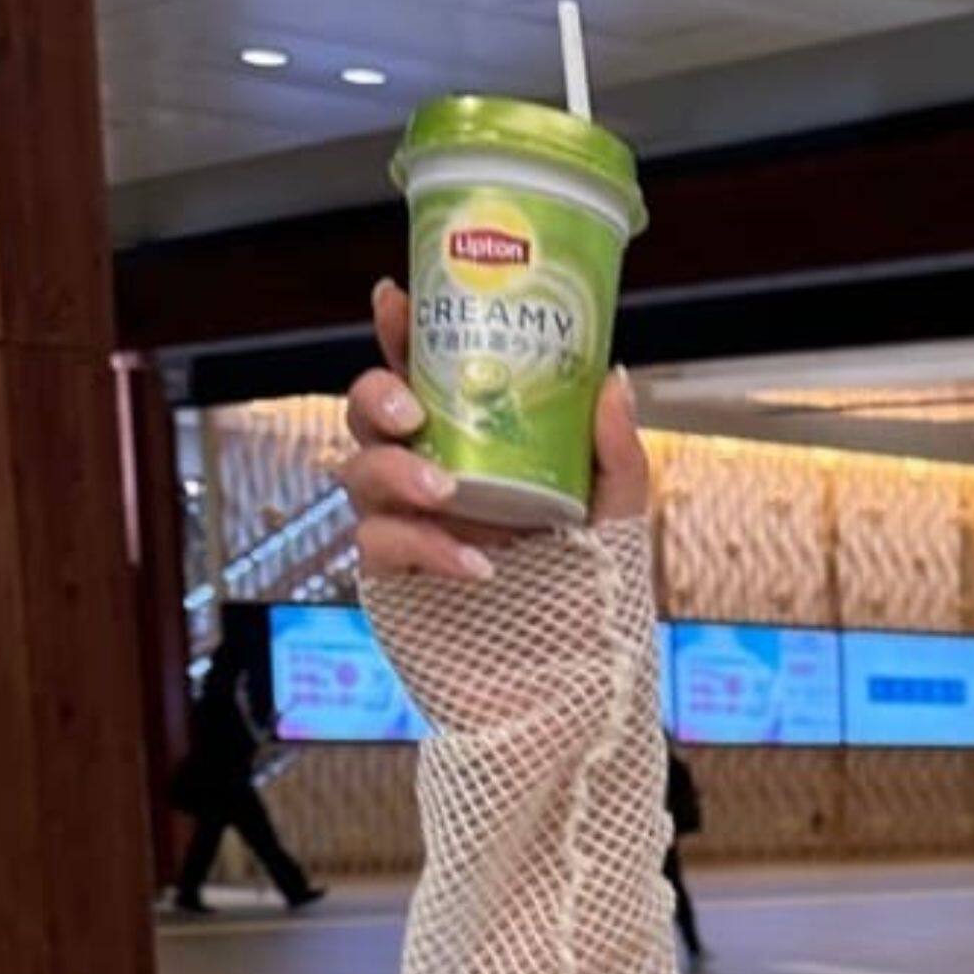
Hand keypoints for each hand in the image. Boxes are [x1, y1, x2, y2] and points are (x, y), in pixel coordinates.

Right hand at [339, 280, 650, 582]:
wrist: (570, 676)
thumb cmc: (586, 588)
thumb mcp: (613, 513)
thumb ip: (615, 452)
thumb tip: (613, 379)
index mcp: (467, 444)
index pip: (420, 375)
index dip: (397, 333)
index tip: (394, 297)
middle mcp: (425, 476)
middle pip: (365, 414)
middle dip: (375, 397)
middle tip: (412, 411)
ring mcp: (405, 526)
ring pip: (358, 475)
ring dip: (396, 473)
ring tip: (446, 491)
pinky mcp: (394, 579)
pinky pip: (380, 547)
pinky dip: (426, 548)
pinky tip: (477, 563)